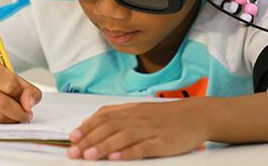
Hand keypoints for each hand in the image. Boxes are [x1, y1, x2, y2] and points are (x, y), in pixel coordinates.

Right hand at [0, 63, 41, 123]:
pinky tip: (3, 116)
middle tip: (26, 116)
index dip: (22, 96)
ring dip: (11, 120)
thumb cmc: (1, 83)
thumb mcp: (18, 81)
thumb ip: (30, 91)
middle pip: (3, 104)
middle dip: (19, 114)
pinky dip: (2, 123)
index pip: (11, 86)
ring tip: (15, 115)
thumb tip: (28, 106)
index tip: (26, 99)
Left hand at [67, 100, 209, 159]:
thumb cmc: (164, 116)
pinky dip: (128, 153)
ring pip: (122, 138)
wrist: (196, 115)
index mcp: (130, 111)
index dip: (86, 128)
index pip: (103, 118)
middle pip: (108, 128)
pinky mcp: (162, 143)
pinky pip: (143, 148)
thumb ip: (115, 115)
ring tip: (89, 156)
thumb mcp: (138, 110)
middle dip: (88, 141)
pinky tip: (117, 158)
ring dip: (103, 147)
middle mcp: (137, 119)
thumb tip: (89, 122)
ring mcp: (149, 130)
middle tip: (73, 152)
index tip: (72, 137)